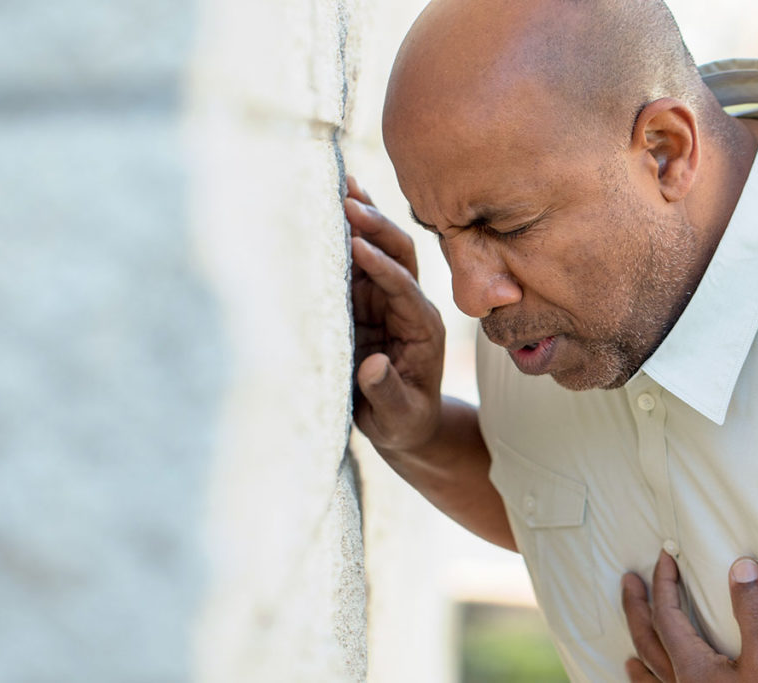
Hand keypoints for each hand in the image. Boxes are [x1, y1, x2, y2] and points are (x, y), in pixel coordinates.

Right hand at [346, 175, 445, 452]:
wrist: (406, 424)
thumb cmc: (404, 423)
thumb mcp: (398, 418)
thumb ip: (387, 394)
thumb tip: (372, 366)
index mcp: (423, 328)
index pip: (405, 289)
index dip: (382, 268)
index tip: (357, 245)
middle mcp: (409, 304)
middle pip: (400, 254)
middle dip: (377, 227)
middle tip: (347, 200)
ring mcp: (387, 298)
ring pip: (380, 248)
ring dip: (363, 217)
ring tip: (339, 184)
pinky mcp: (367, 299)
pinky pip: (359, 259)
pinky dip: (348, 231)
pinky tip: (334, 203)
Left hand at [620, 552, 757, 682]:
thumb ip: (753, 615)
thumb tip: (741, 567)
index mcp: (693, 669)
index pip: (667, 616)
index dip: (664, 583)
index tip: (664, 557)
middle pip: (647, 641)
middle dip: (636, 608)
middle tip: (629, 581)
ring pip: (651, 677)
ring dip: (640, 654)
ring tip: (629, 650)